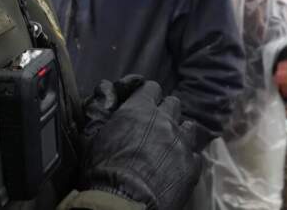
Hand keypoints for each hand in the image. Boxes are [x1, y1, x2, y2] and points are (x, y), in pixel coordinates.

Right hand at [81, 77, 200, 209]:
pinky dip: (186, 158)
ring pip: (188, 126)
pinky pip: (195, 154)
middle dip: (165, 112)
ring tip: (169, 146)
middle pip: (173, 103)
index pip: (151, 88)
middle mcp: (165, 120)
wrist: (122, 204)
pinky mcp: (192, 166)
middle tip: (154, 127)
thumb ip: (101, 111)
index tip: (142, 106)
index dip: (147, 96)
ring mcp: (182, 142)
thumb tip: (104, 90)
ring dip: (179, 133)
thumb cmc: (102, 171)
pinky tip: (176, 167)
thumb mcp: (92, 136)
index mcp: (140, 109)